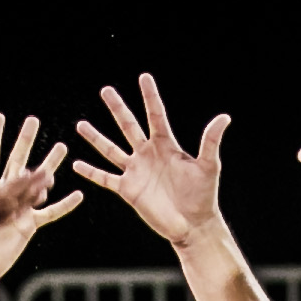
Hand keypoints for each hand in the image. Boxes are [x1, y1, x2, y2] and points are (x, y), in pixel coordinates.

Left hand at [0, 114, 81, 284]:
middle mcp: (3, 195)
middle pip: (16, 162)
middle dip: (25, 140)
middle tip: (33, 119)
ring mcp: (17, 209)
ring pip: (37, 183)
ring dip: (50, 164)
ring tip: (63, 147)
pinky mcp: (27, 226)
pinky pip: (49, 214)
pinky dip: (63, 205)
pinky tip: (78, 195)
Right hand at [72, 75, 228, 249]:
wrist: (193, 224)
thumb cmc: (203, 195)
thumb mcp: (208, 166)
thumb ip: (211, 141)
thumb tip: (224, 117)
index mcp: (166, 145)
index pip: (155, 115)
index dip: (150, 96)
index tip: (144, 77)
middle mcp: (148, 154)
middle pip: (128, 126)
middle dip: (117, 108)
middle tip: (106, 90)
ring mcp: (136, 171)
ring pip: (111, 149)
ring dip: (96, 138)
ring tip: (80, 125)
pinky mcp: (128, 190)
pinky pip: (105, 178)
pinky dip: (91, 172)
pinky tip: (76, 164)